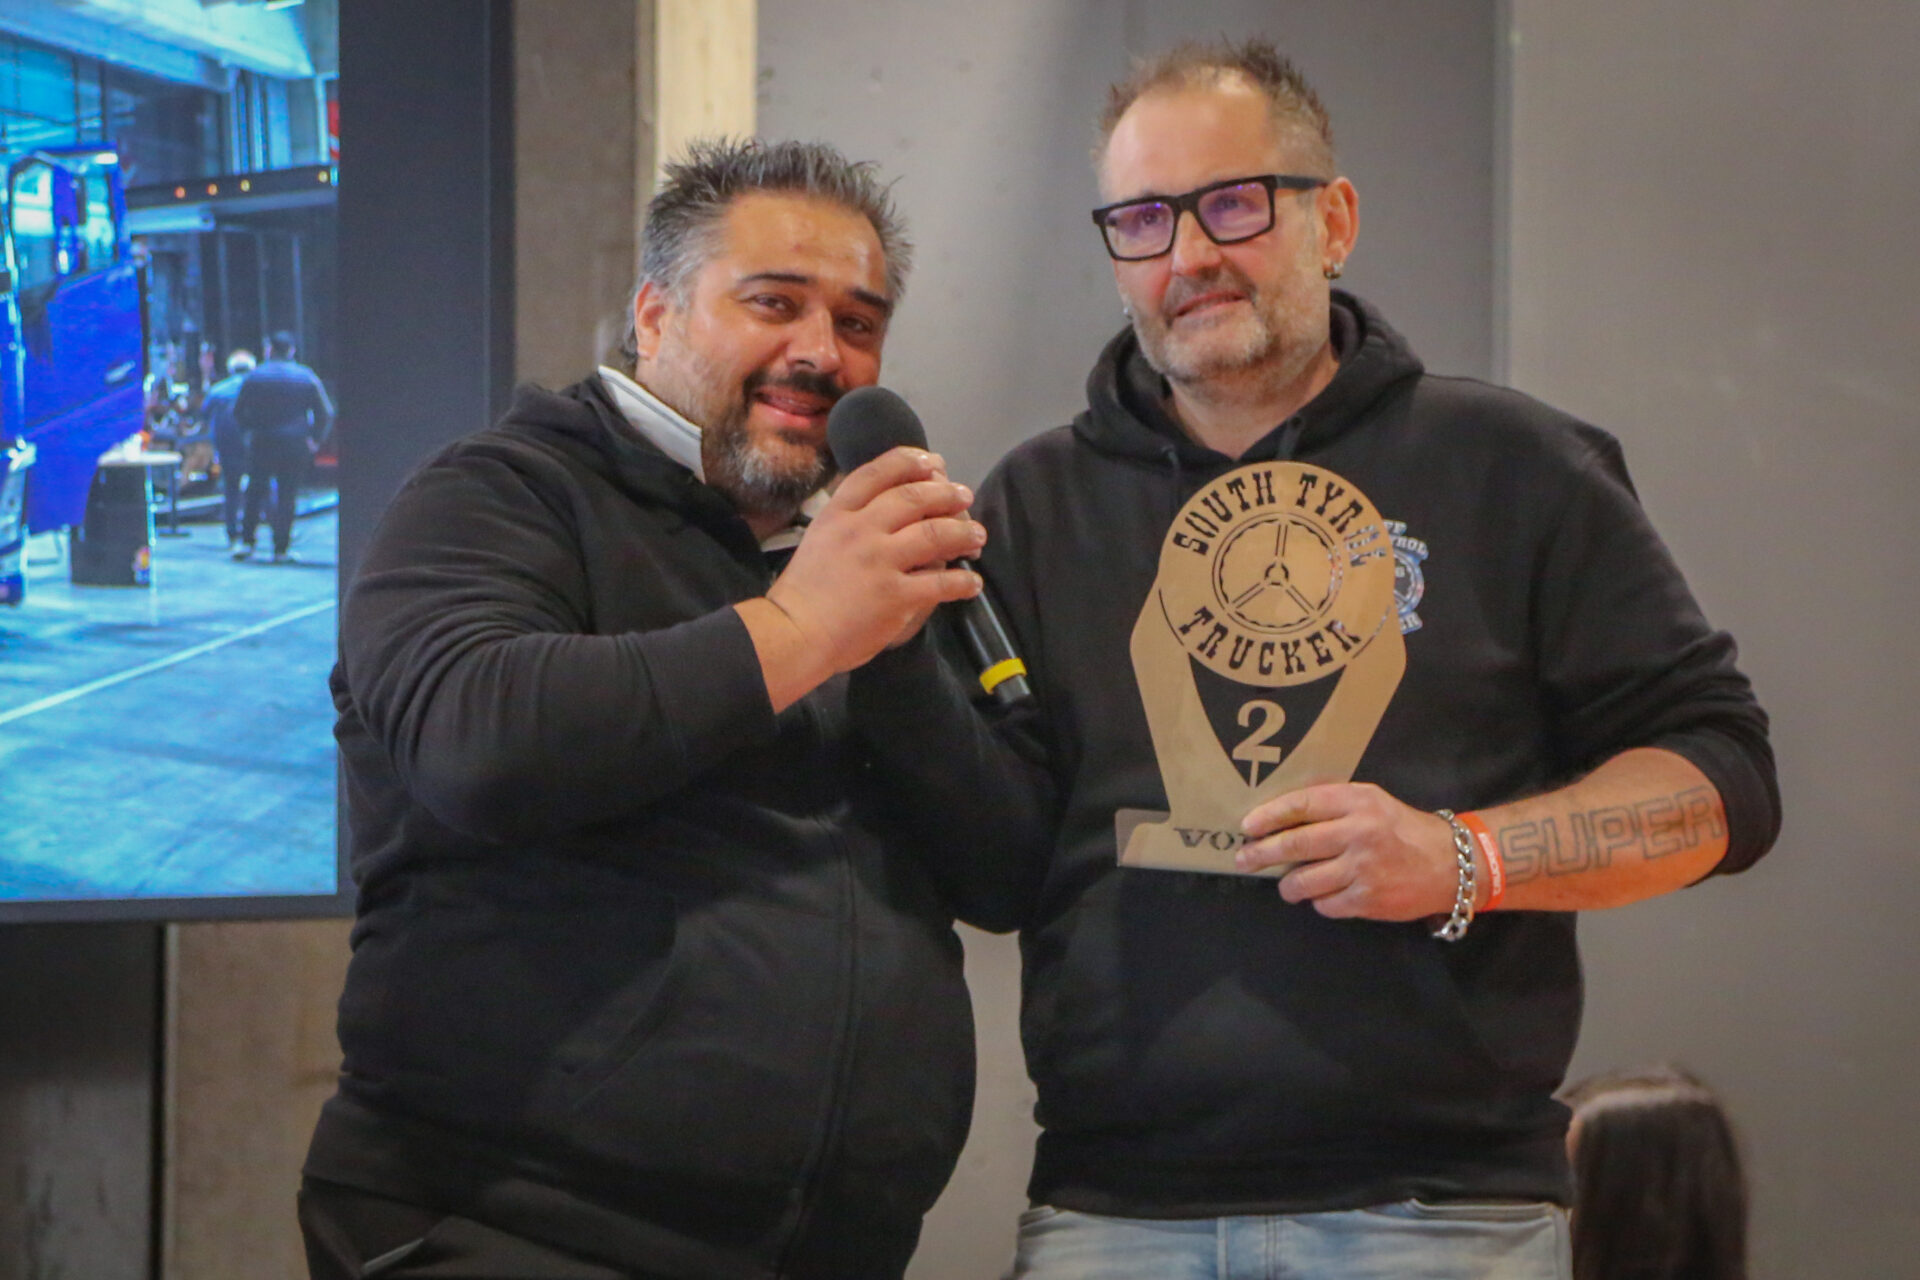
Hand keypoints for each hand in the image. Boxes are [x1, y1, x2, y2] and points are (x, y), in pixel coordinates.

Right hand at [766, 445, 983, 674]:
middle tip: (965, 497)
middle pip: (914, 497)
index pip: (877, 472)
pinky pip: (941, 582)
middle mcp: (860, 530)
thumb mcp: (820, 538)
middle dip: (946, 493)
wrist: (794, 633)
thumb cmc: (804, 592)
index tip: (933, 462)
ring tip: (977, 536)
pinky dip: (963, 582)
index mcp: (838, 513)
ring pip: (935, 534)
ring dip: (963, 532)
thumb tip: (888, 506)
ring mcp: (879, 561)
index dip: (910, 461)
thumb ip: (850, 520)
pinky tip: (972, 582)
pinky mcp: (895, 595)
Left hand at [1237, 783, 1459, 920]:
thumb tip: (1282, 811)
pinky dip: (1319, 902)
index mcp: (1357, 802)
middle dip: (1262, 853)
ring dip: (1288, 885)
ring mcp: (1362, 868)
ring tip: (1288, 884)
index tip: (1247, 826)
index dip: (1269, 816)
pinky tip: (1325, 895)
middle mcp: (1358, 833)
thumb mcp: (1372, 800)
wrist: (1449, 864)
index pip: (1302, 806)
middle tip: (1243, 859)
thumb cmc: (1401, 828)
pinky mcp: (1367, 900)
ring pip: (1303, 881)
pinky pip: (1324, 905)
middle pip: (1295, 844)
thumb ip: (1333, 802)